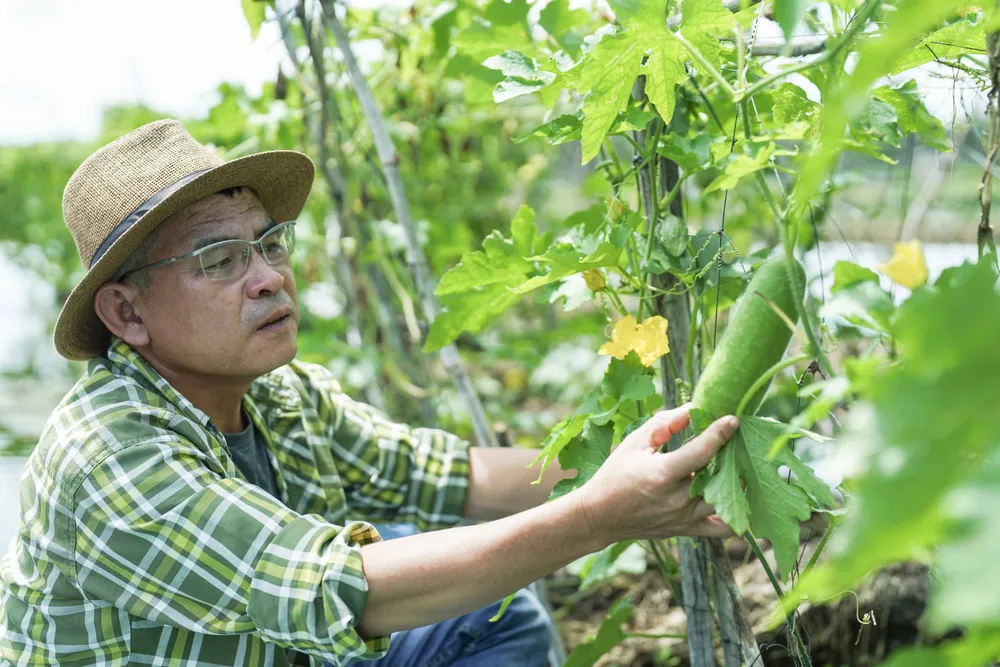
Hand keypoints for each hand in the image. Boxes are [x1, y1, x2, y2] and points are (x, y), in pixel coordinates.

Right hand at [574, 405, 738, 546]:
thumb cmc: (615, 474)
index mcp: (662, 474)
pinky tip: (733, 500)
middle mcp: (677, 499)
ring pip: (726, 502)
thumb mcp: (634, 443)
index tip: (733, 420)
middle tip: (735, 443)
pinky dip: (734, 517)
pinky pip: (721, 529)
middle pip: (720, 477)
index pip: (701, 452)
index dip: (720, 433)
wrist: (601, 516)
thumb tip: (693, 409)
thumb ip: (664, 424)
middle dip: (731, 457)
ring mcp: (684, 518)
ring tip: (733, 468)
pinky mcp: (686, 530)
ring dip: (734, 484)